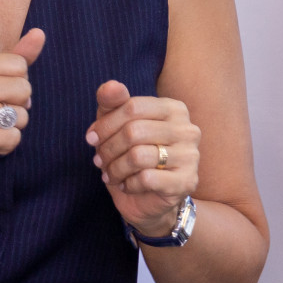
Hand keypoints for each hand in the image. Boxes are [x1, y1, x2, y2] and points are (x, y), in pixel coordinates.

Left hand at [87, 81, 199, 238]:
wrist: (148, 198)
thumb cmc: (130, 154)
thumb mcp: (115, 124)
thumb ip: (111, 102)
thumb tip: (111, 85)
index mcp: (173, 109)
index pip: (132, 106)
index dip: (105, 124)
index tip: (91, 139)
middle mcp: (188, 129)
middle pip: (133, 131)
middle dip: (108, 148)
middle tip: (99, 160)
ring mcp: (192, 156)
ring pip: (138, 156)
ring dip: (115, 167)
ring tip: (110, 173)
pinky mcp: (187, 182)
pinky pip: (146, 178)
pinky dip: (128, 183)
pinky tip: (127, 185)